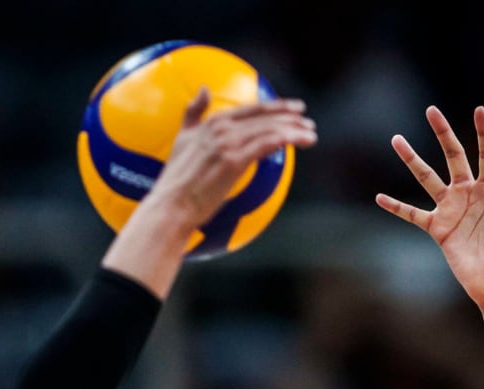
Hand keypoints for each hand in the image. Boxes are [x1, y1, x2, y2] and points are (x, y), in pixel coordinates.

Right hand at [145, 89, 316, 228]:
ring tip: (311, 134)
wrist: (172, 204)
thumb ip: (193, 113)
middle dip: (291, 117)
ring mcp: (227, 143)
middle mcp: (221, 128)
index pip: (252, 109)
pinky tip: (301, 141)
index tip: (295, 108)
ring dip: (294, 130)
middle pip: (265, 117)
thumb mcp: (183, 138)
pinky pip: (267, 144)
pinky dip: (287, 139)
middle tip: (308, 121)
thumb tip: (204, 89)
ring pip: (270, 129)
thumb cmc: (177, 180)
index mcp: (212, 122)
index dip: (276, 106)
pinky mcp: (234, 161)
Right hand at [376, 106, 483, 308]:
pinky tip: (379, 197)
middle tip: (431, 110)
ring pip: (428, 178)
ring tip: (396, 139)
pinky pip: (413, 214)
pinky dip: (396, 207)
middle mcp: (470, 195)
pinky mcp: (438, 230)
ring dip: (412, 160)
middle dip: (443, 133)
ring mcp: (452, 210)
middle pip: (454, 157)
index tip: (479, 110)